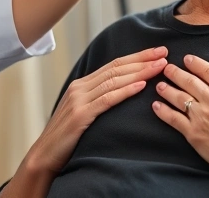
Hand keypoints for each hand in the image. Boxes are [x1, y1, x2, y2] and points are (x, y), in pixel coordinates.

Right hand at [25, 47, 167, 174]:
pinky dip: (125, 91)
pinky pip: (107, 100)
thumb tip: (121, 92)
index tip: (157, 52)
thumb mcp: (83, 112)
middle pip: (116, 68)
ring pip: (114, 81)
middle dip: (142, 59)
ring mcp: (79, 100)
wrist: (44, 155)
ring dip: (139, 72)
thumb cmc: (67, 138)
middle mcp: (80, 88)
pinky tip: (141, 86)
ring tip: (159, 67)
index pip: (113, 65)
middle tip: (164, 53)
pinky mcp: (80, 115)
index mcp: (82, 85)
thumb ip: (97, 100)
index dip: (137, 57)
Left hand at [152, 55, 208, 183]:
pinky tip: (156, 106)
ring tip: (159, 84)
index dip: (196, 63)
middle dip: (176, 73)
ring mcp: (201, 117)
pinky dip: (163, 112)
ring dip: (167, 90)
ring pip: (179, 98)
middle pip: (189, 82)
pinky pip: (174, 120)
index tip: (187, 58)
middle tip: (167, 68)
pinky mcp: (194, 134)